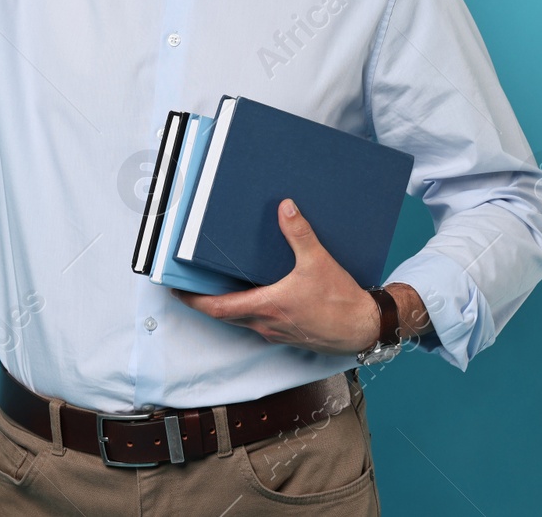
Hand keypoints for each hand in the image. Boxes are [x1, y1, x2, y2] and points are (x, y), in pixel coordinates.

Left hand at [171, 199, 381, 356]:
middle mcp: (265, 324)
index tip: (177, 291)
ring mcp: (275, 331)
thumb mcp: (318, 262)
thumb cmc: (340, 302)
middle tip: (190, 285)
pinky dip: (247, 309)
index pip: (217, 307)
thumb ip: (299, 234)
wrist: (363, 328)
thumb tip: (285, 208)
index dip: (194, 300)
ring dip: (226, 305)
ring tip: (217, 285)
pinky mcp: (286, 333)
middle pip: (224, 315)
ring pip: (240, 320)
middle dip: (205, 301)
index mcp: (266, 307)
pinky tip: (254, 294)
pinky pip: (258, 322)